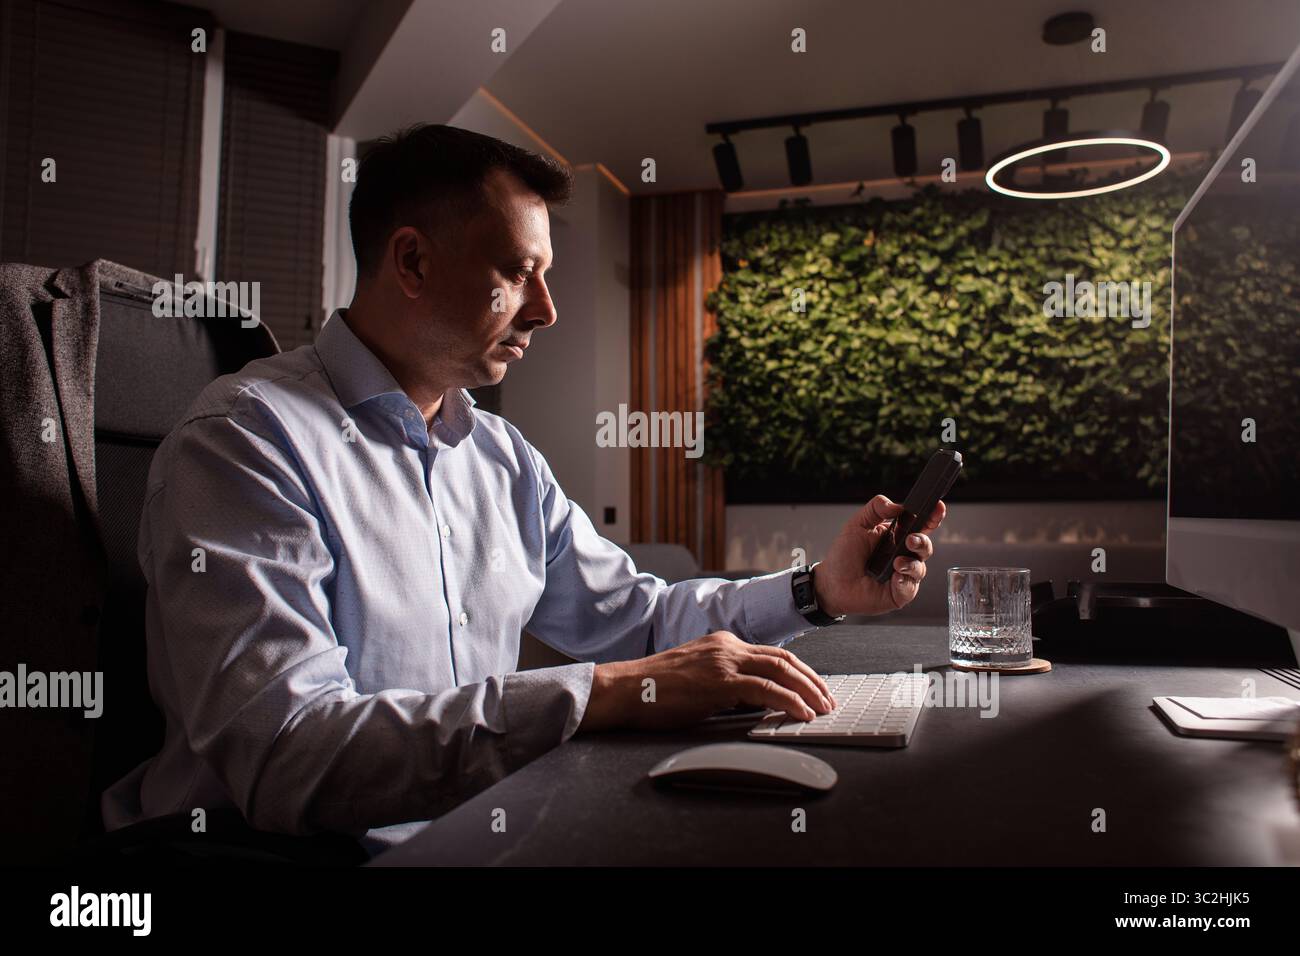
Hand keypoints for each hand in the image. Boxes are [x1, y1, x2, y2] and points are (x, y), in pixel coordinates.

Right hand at [578, 631, 835, 731]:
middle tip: (828, 699)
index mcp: (723, 643)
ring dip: (808, 690)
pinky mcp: (719, 680)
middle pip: (784, 658)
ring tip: (822, 708)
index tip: (814, 688)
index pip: (772, 654)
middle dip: (812, 680)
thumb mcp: (698, 678)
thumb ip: (726, 683)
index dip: (799, 671)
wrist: (626, 688)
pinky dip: (789, 701)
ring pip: (780, 670)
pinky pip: (765, 690)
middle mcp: (727, 645)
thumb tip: (754, 702)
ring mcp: (724, 661)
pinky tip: (800, 713)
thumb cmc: (655, 690)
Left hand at [813, 494, 945, 616]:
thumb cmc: (844, 555)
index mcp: (897, 536)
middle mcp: (903, 555)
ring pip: (920, 568)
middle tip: (911, 540)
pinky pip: (910, 588)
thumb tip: (897, 505)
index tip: (938, 507)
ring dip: (912, 564)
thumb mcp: (857, 524)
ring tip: (897, 563)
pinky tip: (895, 579)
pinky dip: (905, 583)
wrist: (831, 583)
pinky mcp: (899, 594)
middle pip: (925, 546)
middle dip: (923, 541)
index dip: (933, 516)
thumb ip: (876, 508)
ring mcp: (903, 575)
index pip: (921, 525)